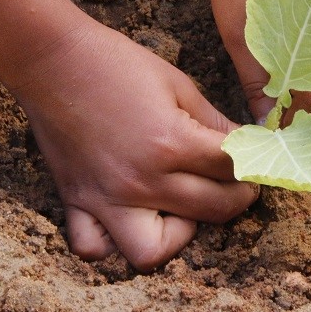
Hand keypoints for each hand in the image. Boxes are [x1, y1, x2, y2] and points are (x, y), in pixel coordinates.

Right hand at [10, 22, 257, 271]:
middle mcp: (141, 179)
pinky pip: (94, 248)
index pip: (233, 167)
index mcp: (171, 142)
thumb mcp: (179, 84)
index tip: (258, 154)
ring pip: (154, 251)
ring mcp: (106, 197)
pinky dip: (114, 243)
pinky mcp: (76, 201)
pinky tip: (133, 215)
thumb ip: (214, 122)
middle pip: (214, 209)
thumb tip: (246, 144)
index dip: (254, 159)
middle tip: (240, 182)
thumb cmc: (117, 64)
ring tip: (186, 205)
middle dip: (240, 196)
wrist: (53, 60)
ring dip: (180, 234)